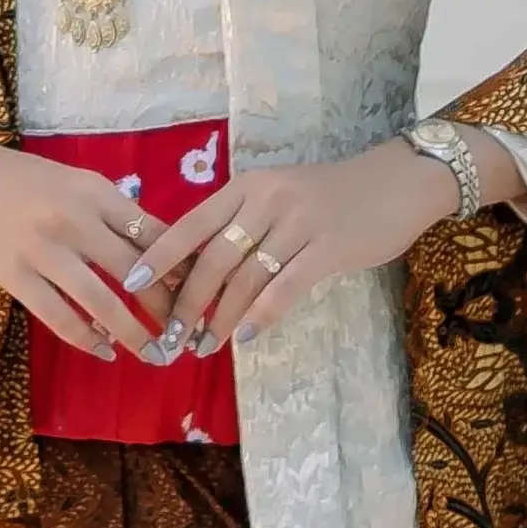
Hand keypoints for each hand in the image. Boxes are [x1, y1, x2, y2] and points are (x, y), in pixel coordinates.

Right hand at [0, 132, 174, 360]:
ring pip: (101, 302)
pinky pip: (59, 317)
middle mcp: (75, 219)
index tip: (200, 293)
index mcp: (97, 192)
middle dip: (166, 308)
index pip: (153, 233)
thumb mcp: (76, 183)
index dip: (181, 268)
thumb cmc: (26, 182)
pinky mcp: (16, 276)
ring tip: (154, 355)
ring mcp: (43, 250)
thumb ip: (114, 213)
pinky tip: (104, 350)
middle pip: (135, 271)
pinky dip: (86, 338)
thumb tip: (162, 254)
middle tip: (185, 333)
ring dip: (133, 334)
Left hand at [123, 139, 459, 357]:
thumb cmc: (330, 195)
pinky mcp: (328, 247)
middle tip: (169, 335)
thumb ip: (242, 224)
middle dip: (186, 301)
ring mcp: (298, 222)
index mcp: (248, 185)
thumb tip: (198, 270)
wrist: (395, 183)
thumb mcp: (278, 196)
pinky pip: (285, 287)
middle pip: (213, 257)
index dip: (159, 254)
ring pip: (245, 278)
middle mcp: (267, 199)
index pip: (192, 222)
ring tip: (204, 345)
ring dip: (220, 317)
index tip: (131, 282)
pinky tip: (246, 337)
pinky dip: (262, 315)